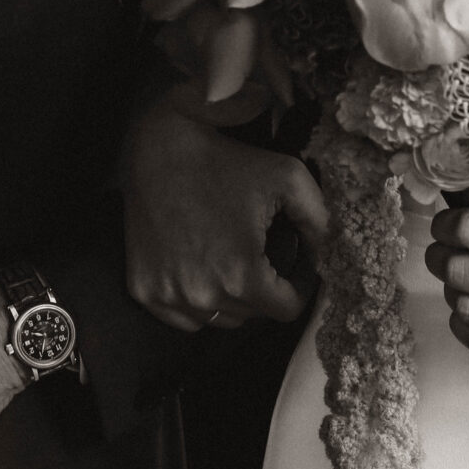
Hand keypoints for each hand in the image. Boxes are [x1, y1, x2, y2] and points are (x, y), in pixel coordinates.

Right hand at [122, 98, 327, 330]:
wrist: (161, 149)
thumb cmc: (226, 163)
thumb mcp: (288, 178)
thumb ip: (319, 220)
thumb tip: (324, 253)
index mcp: (241, 276)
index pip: (285, 310)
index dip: (298, 287)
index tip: (297, 266)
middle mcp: (202, 295)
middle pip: (252, 315)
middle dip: (265, 288)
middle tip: (262, 255)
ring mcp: (168, 296)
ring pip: (218, 319)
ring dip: (231, 299)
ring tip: (232, 261)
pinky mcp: (144, 290)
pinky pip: (183, 317)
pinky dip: (196, 302)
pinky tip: (201, 268)